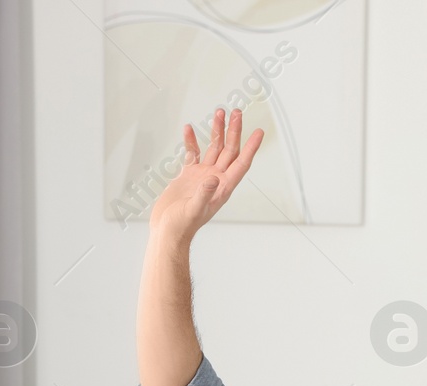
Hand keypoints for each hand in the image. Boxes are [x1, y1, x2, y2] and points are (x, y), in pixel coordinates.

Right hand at [147, 107, 263, 244]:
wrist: (167, 231)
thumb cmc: (181, 226)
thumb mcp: (194, 210)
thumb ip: (204, 194)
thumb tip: (213, 178)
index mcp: (222, 187)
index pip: (241, 163)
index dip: (251, 148)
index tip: (259, 132)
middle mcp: (215, 179)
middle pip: (229, 150)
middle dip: (234, 131)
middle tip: (236, 112)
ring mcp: (202, 176)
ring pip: (213, 148)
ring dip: (216, 131)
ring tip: (219, 112)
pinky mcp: (188, 176)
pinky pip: (193, 154)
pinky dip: (191, 141)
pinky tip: (188, 129)